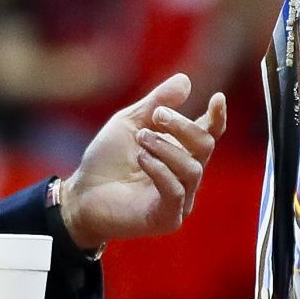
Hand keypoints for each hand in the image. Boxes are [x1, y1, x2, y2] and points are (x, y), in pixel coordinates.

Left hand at [62, 74, 228, 248]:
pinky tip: (141, 159)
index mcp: (180, 150)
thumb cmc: (106, 160)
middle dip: (183, 126)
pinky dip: (159, 170)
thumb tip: (185, 80)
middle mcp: (185, 174)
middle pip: (205, 145)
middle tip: (156, 116)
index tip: (217, 98)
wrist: (82, 194)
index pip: (209, 134)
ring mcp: (180, 198)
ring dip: (165, 148)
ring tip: (140, 140)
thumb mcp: (130, 123)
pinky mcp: (168, 218)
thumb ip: (157, 103)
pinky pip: (176, 191)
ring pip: (192, 168)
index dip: (217, 117)